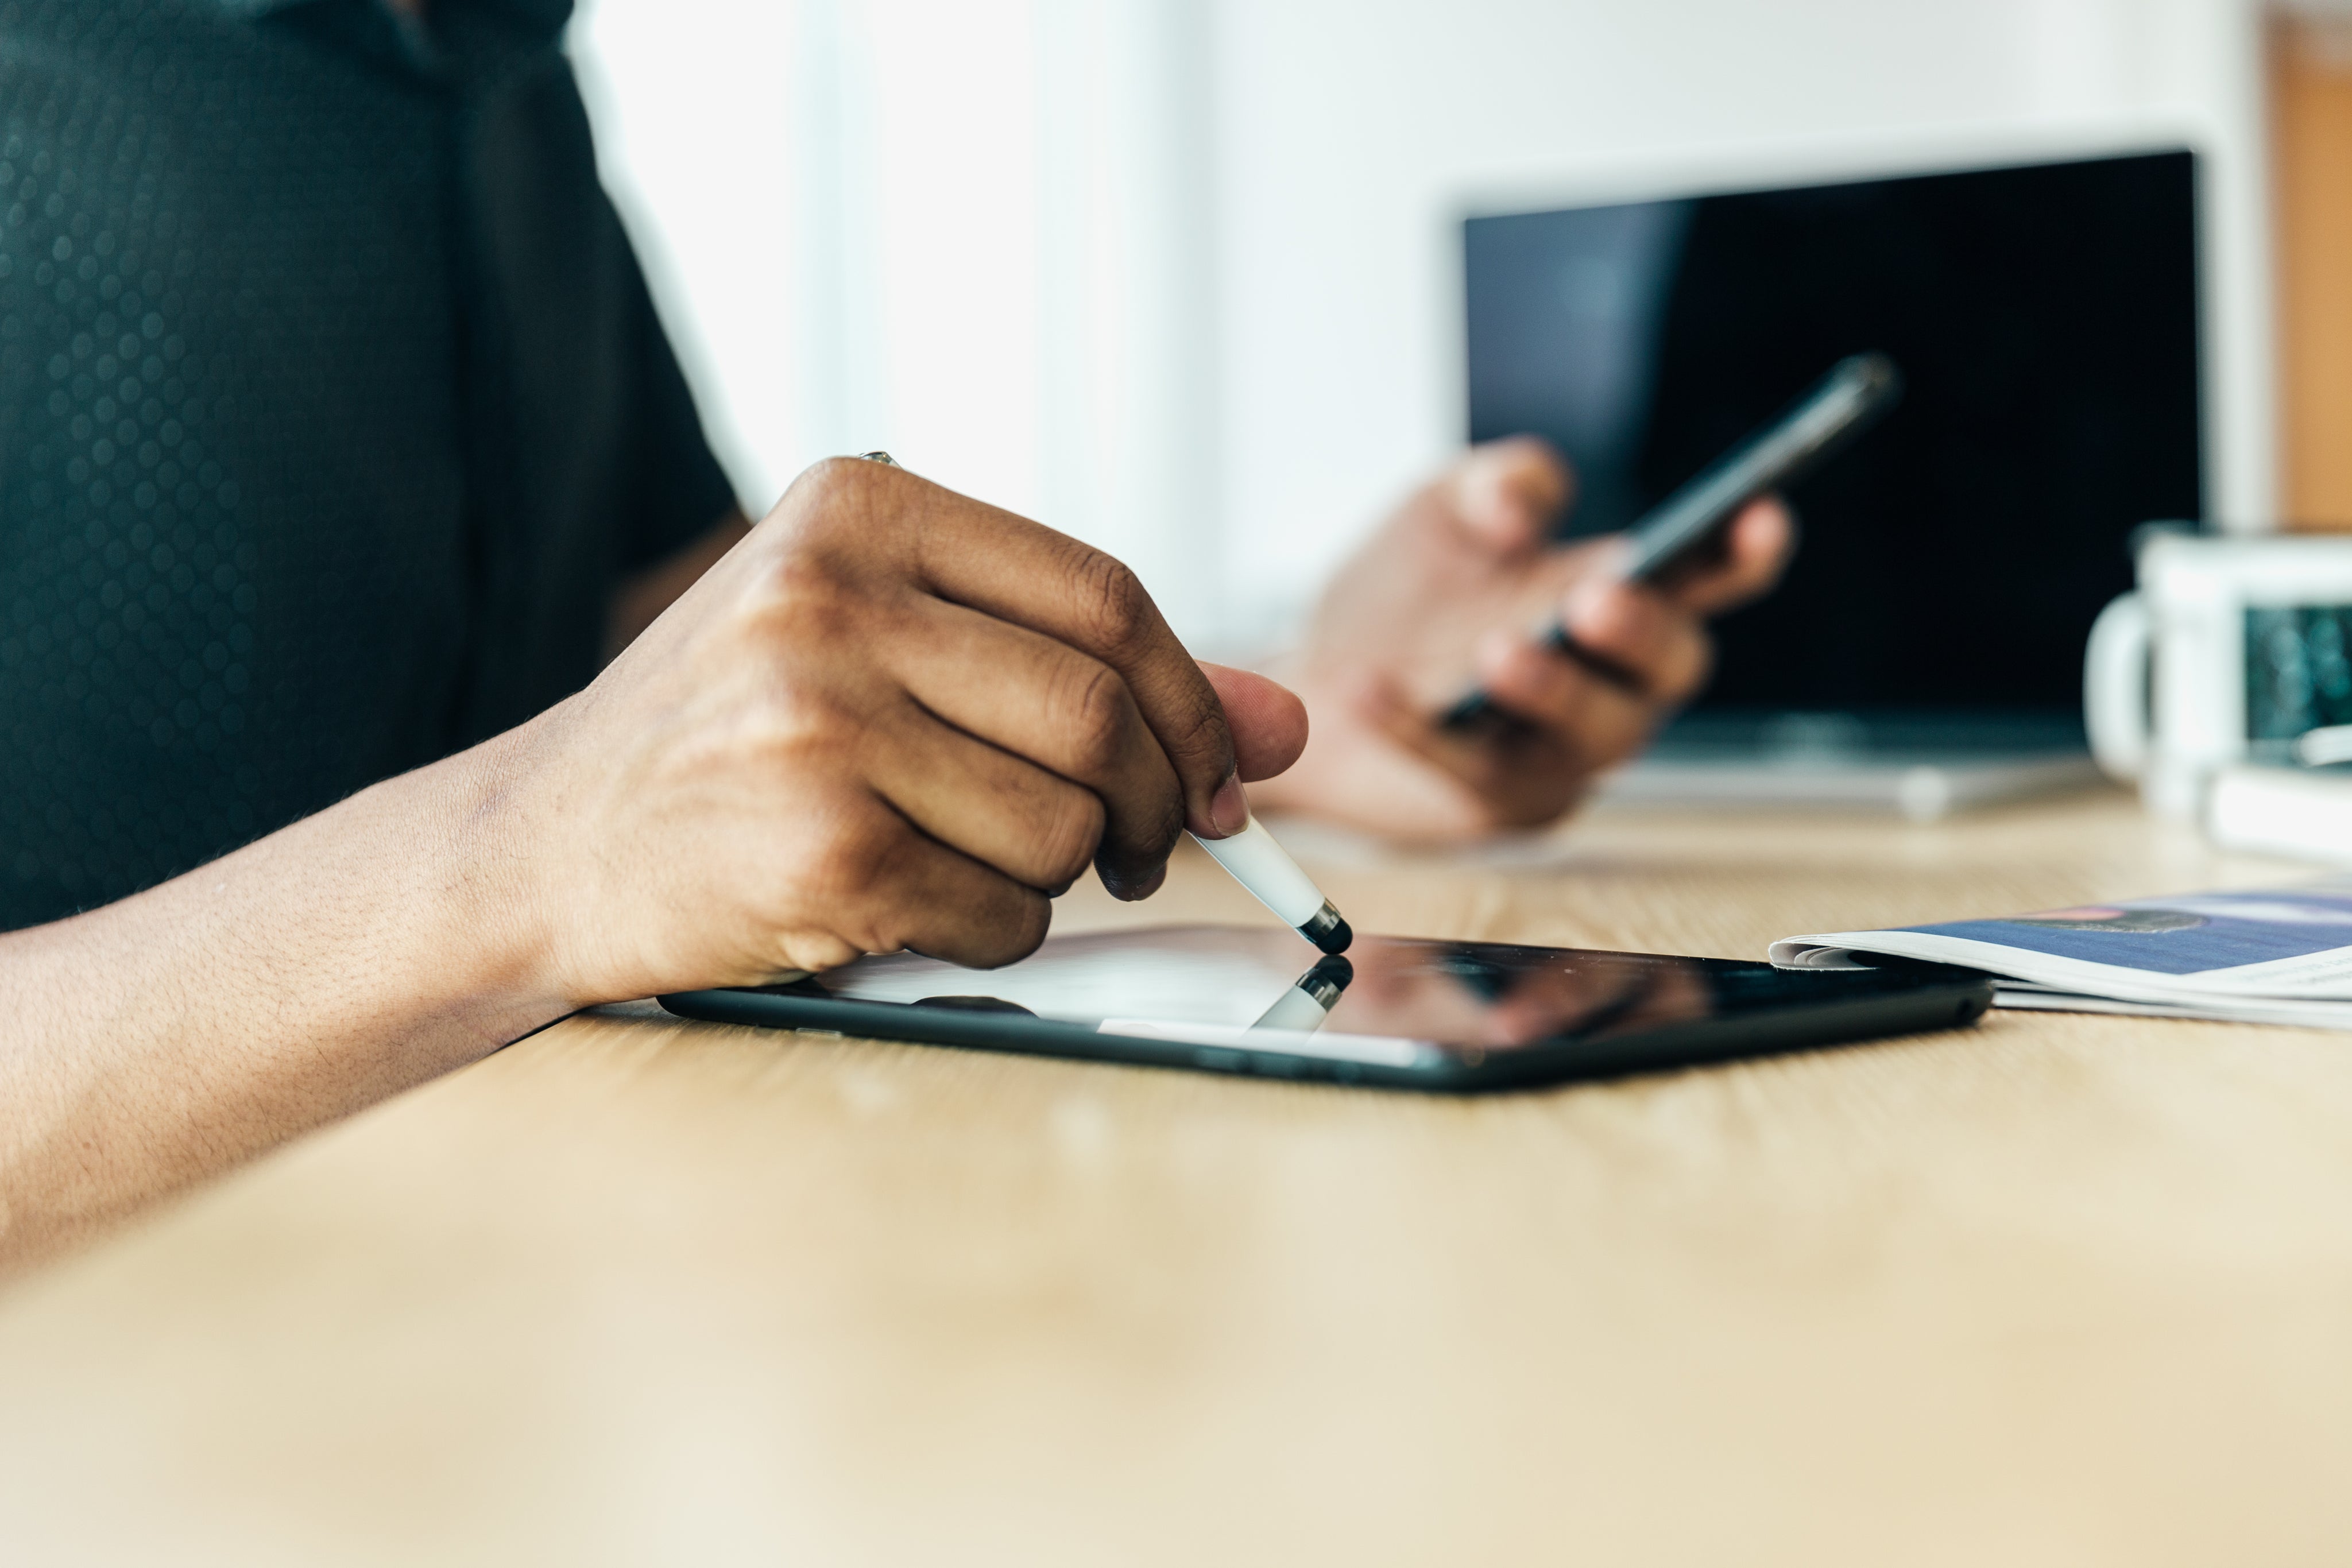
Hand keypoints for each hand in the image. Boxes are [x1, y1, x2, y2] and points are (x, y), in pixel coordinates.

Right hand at [500, 458, 1307, 1001]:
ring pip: (1066, 824)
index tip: (1217, 769)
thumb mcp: (888, 649)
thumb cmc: (732, 739)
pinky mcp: (816, 852)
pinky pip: (1004, 911)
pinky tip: (922, 907)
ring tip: (979, 863)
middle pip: (1100, 711)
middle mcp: (829, 599)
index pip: (1102, 593)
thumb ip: (1083, 668)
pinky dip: (997, 930)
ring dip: (1063, 874)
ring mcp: (816, 725)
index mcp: (857, 511)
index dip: (1192, 696)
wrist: (545, 845)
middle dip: (1158, 802)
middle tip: (1145, 845)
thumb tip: (1282, 723)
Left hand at [1248, 438, 1791, 839]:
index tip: (1760, 518)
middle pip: (1669, 667)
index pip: (1709, 576)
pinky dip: (1421, 731)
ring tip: (1499, 651)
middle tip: (1593, 599)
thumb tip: (1519, 513)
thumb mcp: (1443, 508)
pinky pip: (1473, 772)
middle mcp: (1615, 682)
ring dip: (1553, 691)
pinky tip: (1370, 690)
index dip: (1744, 553)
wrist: (1318, 676)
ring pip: (1590, 735)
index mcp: (1623, 598)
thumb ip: (1493, 483)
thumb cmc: (1407, 589)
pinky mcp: (1500, 804)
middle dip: (1642, 633)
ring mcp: (1564, 751)